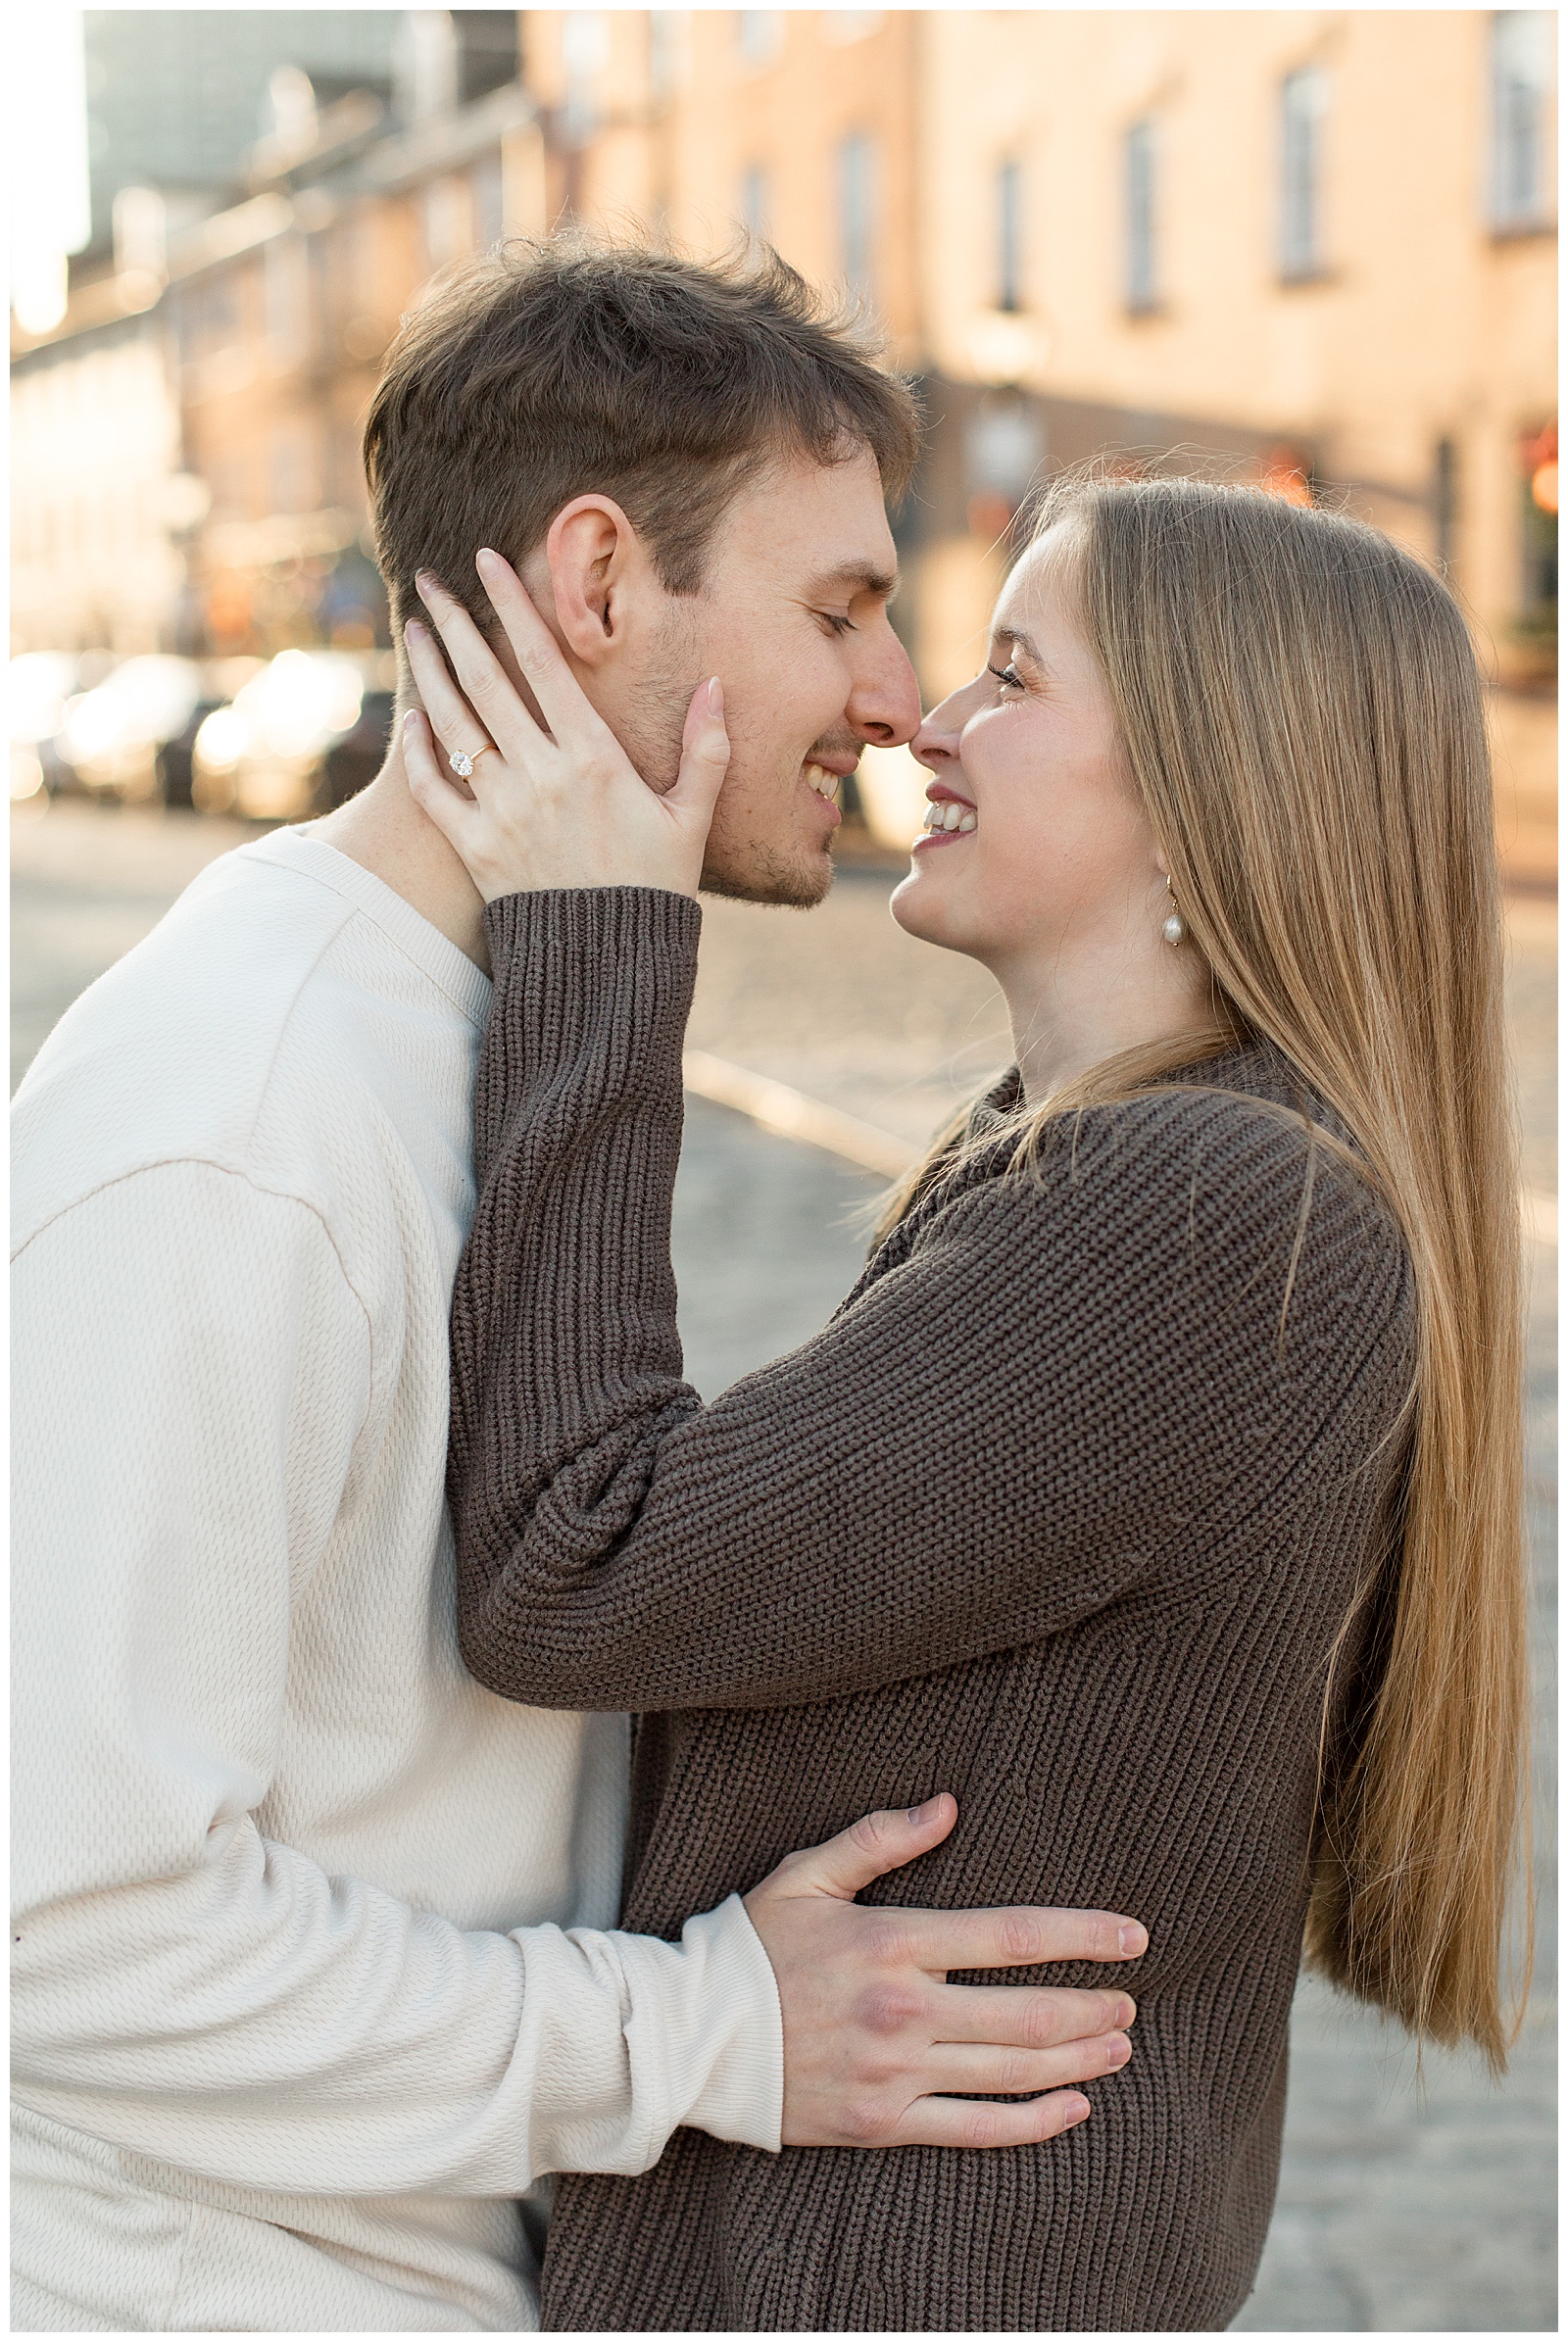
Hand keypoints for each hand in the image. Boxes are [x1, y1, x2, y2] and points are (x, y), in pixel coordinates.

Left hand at [401, 550, 729, 900]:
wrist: (609, 965)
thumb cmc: (655, 889)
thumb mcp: (691, 819)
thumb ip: (705, 750)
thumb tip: (716, 686)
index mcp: (594, 759)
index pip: (544, 663)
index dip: (512, 607)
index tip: (487, 563)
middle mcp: (541, 776)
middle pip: (487, 681)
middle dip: (457, 624)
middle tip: (431, 583)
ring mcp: (503, 811)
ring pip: (455, 725)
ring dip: (430, 673)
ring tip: (414, 632)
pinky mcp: (475, 848)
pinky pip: (437, 789)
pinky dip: (420, 752)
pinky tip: (413, 720)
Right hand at [744, 1794, 1145, 2149]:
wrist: (692, 2038)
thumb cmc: (751, 1946)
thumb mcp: (807, 1875)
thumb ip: (879, 1838)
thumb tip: (948, 1806)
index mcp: (891, 1942)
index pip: (1012, 1936)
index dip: (1082, 1935)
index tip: (1133, 1935)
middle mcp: (902, 2011)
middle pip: (1026, 2012)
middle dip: (1090, 2006)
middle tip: (1129, 2001)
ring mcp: (894, 2073)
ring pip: (1011, 2072)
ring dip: (1077, 2060)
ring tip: (1116, 2046)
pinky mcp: (882, 2124)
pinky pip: (975, 2130)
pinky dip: (1033, 2122)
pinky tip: (1073, 2107)